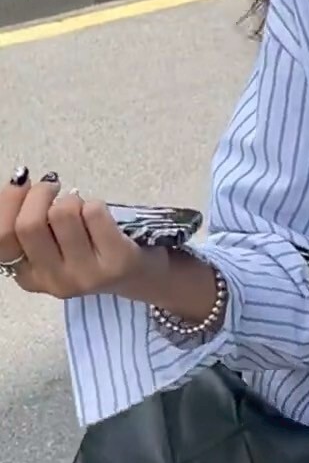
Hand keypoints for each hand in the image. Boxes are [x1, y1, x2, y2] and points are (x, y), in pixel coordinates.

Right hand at [0, 167, 160, 299]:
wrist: (141, 276)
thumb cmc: (88, 251)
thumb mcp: (50, 245)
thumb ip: (29, 223)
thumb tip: (17, 181)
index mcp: (30, 276)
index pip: (2, 238)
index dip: (7, 202)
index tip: (21, 180)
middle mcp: (55, 282)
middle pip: (29, 225)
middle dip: (40, 193)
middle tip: (52, 187)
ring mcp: (86, 276)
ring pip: (61, 214)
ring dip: (72, 200)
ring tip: (82, 210)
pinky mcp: (116, 264)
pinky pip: (93, 212)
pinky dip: (95, 203)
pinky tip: (102, 218)